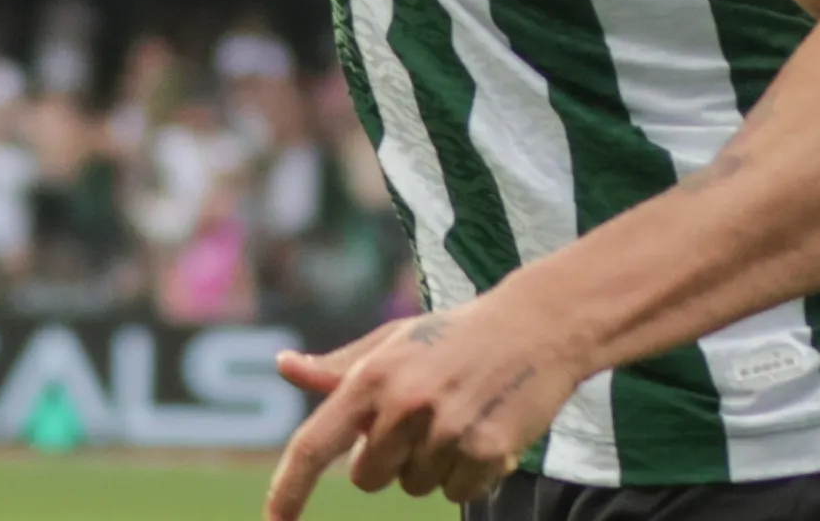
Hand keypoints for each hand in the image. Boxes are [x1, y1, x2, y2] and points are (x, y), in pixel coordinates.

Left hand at [264, 291, 584, 516]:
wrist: (535, 326)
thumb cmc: (452, 336)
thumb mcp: (392, 341)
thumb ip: (339, 367)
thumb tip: (285, 367)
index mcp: (371, 376)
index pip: (315, 444)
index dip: (289, 488)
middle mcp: (402, 405)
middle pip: (368, 478)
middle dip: (387, 459)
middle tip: (421, 415)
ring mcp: (446, 431)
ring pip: (415, 486)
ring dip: (431, 464)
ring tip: (457, 414)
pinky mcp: (487, 452)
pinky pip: (456, 493)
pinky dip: (467, 473)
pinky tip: (483, 430)